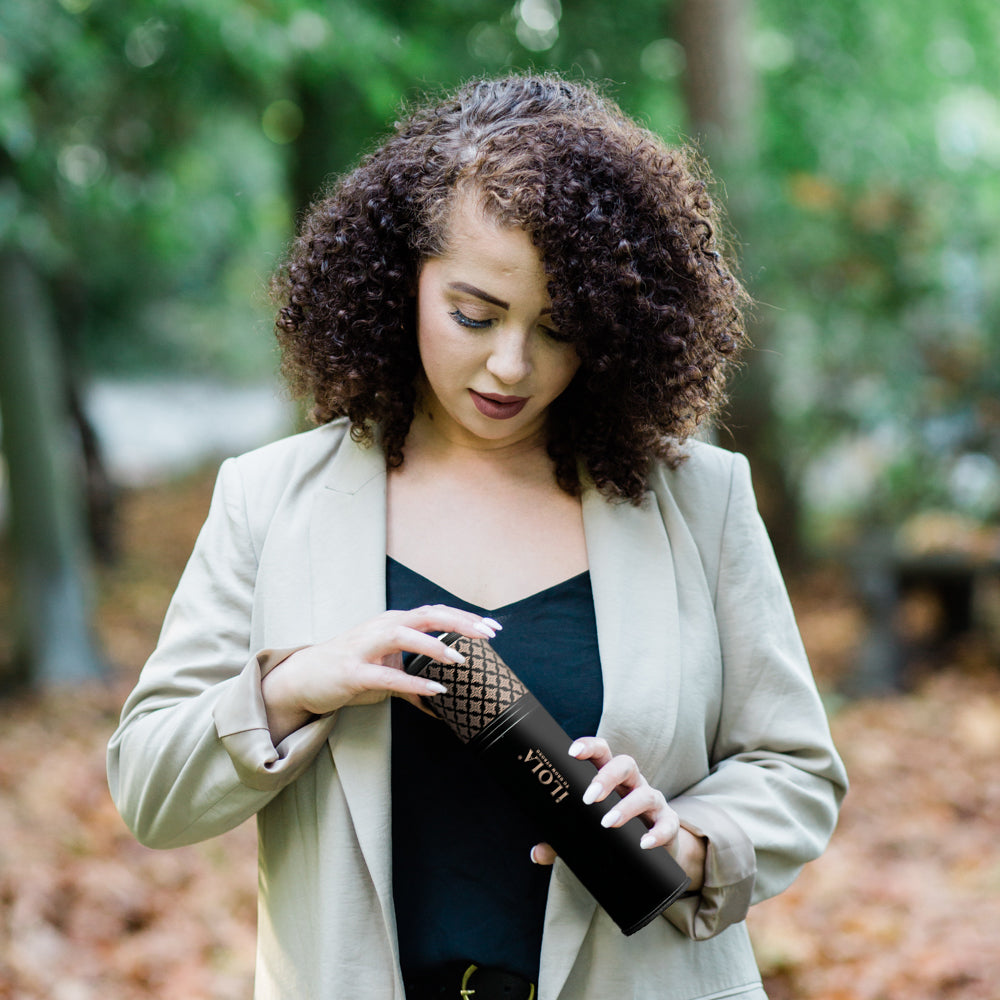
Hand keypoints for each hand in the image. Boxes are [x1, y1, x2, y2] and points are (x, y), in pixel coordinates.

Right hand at [261, 605, 500, 741]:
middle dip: (459, 622)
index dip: (465, 617)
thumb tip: (441, 703)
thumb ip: (413, 683)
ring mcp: (365, 647)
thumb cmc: (348, 671)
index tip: (494, 627)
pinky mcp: (352, 671)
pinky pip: (387, 675)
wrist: (303, 678)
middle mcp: (382, 627)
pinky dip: (412, 681)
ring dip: (433, 645)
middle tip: (488, 634)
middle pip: (426, 615)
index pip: (435, 612)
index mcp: (394, 622)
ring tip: (460, 658)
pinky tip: (435, 689)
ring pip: (404, 636)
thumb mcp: (386, 672)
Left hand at [530, 736, 705, 890]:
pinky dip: (657, 833)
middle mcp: (633, 784)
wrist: (655, 849)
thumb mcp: (587, 832)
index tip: (572, 752)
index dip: (589, 747)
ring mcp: (652, 802)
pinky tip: (644, 843)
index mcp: (611, 778)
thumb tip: (536, 854)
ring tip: (608, 822)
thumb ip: (561, 841)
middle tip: (588, 798)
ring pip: (645, 793)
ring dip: (626, 806)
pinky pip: (667, 824)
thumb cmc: (614, 830)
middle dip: (606, 777)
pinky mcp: (668, 824)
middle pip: (625, 765)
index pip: (602, 752)